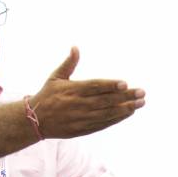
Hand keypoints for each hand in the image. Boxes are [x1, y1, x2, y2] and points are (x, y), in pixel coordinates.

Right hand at [31, 48, 145, 138]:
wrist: (36, 120)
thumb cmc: (47, 95)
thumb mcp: (55, 77)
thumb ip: (69, 63)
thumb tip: (75, 47)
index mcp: (72, 90)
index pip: (95, 86)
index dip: (110, 85)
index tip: (125, 83)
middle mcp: (78, 104)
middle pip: (105, 100)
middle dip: (125, 97)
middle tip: (141, 93)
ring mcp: (81, 118)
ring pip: (107, 114)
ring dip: (125, 109)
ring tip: (139, 103)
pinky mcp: (83, 129)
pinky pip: (103, 124)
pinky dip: (116, 119)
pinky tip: (128, 113)